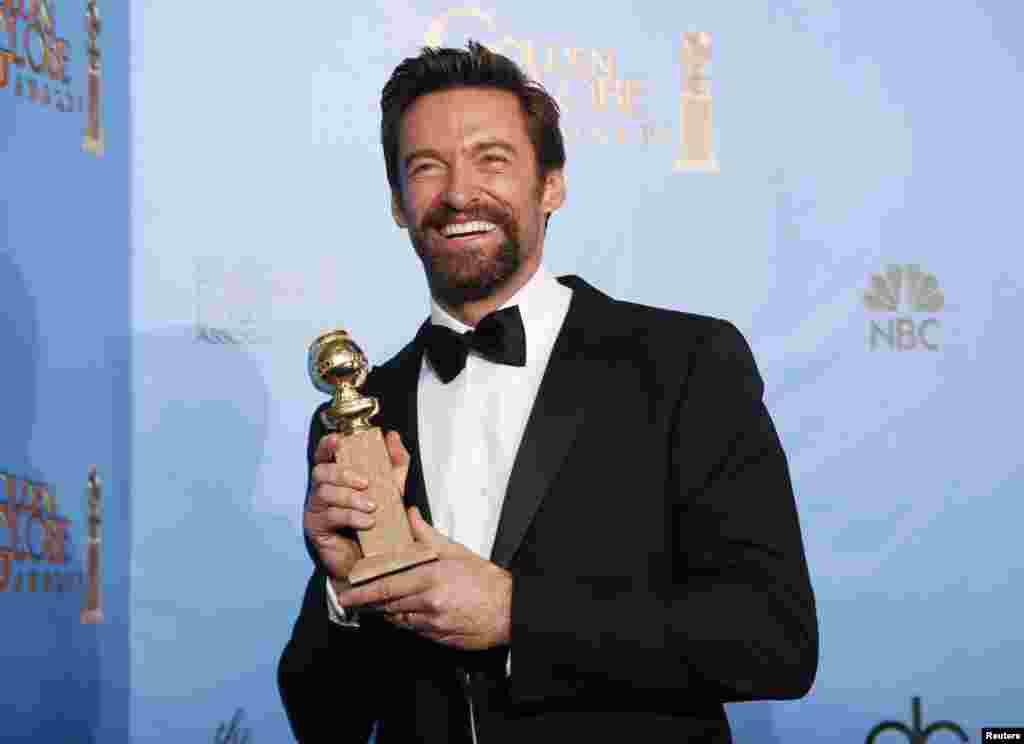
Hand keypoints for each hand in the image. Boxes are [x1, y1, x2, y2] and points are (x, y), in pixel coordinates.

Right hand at [303, 430, 409, 591]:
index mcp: (335, 477)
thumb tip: (393, 437)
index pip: (323, 454)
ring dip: (350, 497)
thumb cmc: (376, 520)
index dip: (327, 445)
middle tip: (366, 482)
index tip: (339, 440)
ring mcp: (316, 509)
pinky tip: (367, 522)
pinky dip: (351, 516)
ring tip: (372, 506)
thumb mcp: (391, 488)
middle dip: (343, 474)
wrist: (371, 558)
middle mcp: (321, 490)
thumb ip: (394, 463)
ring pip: (324, 493)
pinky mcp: (316, 528)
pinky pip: (329, 516)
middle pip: (321, 471)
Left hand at [337, 506, 511, 650]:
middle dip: (367, 604)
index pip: (386, 586)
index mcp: (430, 578)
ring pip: (399, 620)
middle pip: (387, 606)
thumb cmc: (484, 579)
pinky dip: (406, 622)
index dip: (362, 592)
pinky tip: (404, 614)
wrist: (509, 609)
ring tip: (376, 606)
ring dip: (386, 613)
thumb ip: (426, 535)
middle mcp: (428, 603)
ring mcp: (433, 623)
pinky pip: (414, 631)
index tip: (345, 594)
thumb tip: (410, 514)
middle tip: (350, 601)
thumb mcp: (455, 551)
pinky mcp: (439, 638)